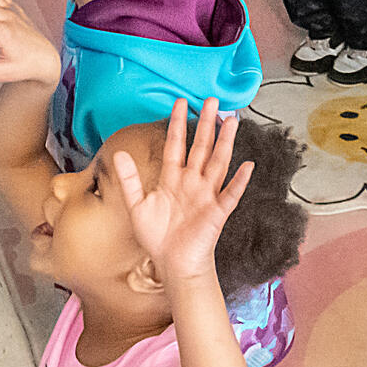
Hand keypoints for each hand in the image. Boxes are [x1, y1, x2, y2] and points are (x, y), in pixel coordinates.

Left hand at [113, 98, 253, 288]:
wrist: (173, 265)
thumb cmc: (157, 237)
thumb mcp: (137, 206)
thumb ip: (129, 180)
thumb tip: (119, 153)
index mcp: (173, 179)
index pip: (176, 144)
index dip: (178, 124)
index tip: (181, 102)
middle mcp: (192, 182)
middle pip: (201, 147)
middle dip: (206, 124)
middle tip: (212, 100)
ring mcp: (206, 195)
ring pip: (218, 163)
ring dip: (225, 142)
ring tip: (231, 121)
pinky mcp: (217, 212)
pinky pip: (230, 194)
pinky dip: (239, 181)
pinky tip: (247, 165)